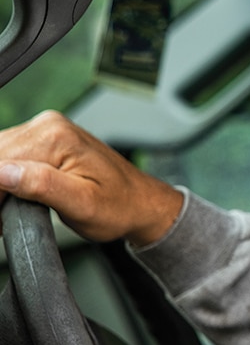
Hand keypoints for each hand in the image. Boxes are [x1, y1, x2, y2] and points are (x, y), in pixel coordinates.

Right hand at [0, 111, 181, 244]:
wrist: (140, 203)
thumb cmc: (119, 207)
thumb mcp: (81, 204)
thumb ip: (41, 185)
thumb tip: (1, 173)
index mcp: (55, 137)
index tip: (1, 218)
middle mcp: (48, 126)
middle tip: (6, 218)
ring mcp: (46, 130)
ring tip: (11, 210)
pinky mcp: (46, 140)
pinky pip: (10, 156)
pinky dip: (6, 179)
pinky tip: (16, 197)